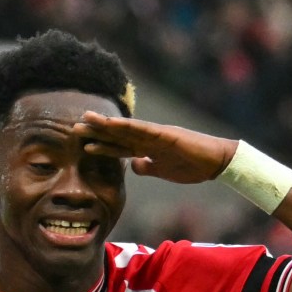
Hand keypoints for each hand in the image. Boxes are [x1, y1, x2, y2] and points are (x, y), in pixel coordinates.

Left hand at [72, 113, 239, 184]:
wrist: (216, 162)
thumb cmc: (193, 166)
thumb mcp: (164, 171)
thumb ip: (148, 167)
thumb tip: (134, 166)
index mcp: (148, 148)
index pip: (120, 146)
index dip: (101, 144)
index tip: (83, 142)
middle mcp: (149, 138)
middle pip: (118, 134)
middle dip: (97, 131)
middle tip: (75, 126)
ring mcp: (157, 134)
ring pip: (126, 129)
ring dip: (106, 125)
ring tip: (86, 120)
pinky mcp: (166, 134)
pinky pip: (143, 130)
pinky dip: (127, 127)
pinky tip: (113, 124)